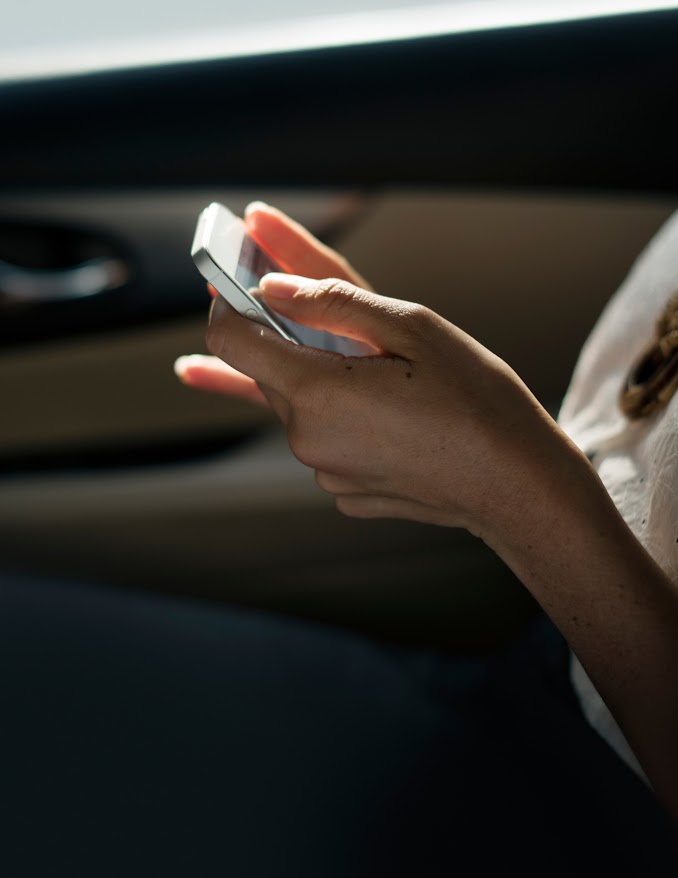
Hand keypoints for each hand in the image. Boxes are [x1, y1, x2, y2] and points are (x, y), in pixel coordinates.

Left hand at [202, 270, 562, 536]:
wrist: (514, 481)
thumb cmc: (474, 400)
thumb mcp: (410, 328)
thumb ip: (331, 302)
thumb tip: (272, 287)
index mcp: (316, 391)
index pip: (229, 338)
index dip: (229, 302)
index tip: (242, 280)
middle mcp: (308, 438)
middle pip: (268, 371)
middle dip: (288, 338)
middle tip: (328, 315)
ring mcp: (325, 470)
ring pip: (300, 406)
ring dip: (322, 380)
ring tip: (380, 373)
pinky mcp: (345, 490)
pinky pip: (327, 440)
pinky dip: (344, 419)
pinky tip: (392, 414)